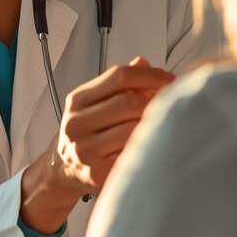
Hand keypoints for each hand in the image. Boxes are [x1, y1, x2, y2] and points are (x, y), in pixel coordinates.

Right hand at [20, 57, 173, 232]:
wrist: (65, 170)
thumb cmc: (88, 133)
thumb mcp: (96, 103)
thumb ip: (119, 84)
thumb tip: (143, 63)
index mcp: (78, 99)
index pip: (119, 76)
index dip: (150, 75)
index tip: (169, 79)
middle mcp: (77, 123)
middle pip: (128, 102)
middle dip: (155, 102)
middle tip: (171, 105)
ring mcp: (85, 149)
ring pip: (133, 130)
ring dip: (153, 126)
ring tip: (161, 126)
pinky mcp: (97, 173)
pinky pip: (132, 154)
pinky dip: (145, 148)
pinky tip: (149, 147)